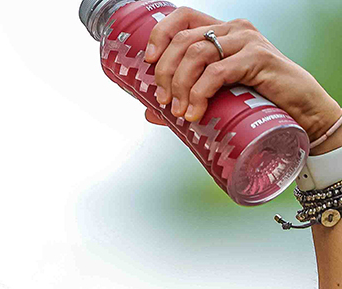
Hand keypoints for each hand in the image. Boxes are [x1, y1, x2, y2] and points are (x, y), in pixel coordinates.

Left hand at [144, 8, 340, 147]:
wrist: (299, 109)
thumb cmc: (257, 99)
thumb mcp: (215, 94)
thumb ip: (184, 98)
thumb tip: (149, 112)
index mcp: (221, 31)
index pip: (183, 16)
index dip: (160, 34)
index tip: (148, 62)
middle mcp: (234, 29)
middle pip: (183, 40)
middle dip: (164, 73)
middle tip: (164, 100)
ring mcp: (247, 40)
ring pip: (196, 54)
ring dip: (180, 86)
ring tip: (180, 111)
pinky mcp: (258, 57)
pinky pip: (216, 71)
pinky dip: (200, 94)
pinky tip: (196, 112)